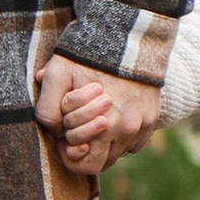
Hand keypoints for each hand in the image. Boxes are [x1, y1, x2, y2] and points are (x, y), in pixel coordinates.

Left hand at [42, 56, 161, 173]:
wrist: (126, 33)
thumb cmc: (87, 54)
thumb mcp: (57, 74)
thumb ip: (47, 109)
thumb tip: (55, 132)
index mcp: (105, 124)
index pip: (87, 166)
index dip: (71, 154)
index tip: (65, 135)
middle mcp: (128, 129)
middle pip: (104, 162)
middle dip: (88, 149)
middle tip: (77, 126)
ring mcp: (142, 124)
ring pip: (120, 151)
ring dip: (105, 141)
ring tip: (95, 115)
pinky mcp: (152, 117)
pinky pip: (135, 140)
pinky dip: (123, 134)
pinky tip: (113, 113)